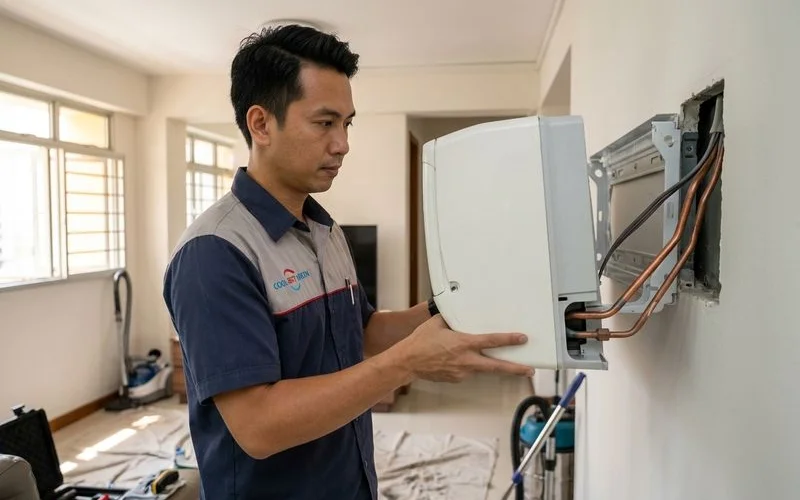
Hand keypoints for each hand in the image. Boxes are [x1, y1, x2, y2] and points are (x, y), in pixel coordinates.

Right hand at [393, 314, 533, 382]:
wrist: (407, 362)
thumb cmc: (420, 342)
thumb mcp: (437, 323)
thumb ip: (452, 319)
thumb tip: (458, 312)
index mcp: (463, 344)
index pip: (492, 341)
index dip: (509, 340)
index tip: (522, 339)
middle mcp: (466, 360)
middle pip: (497, 367)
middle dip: (515, 369)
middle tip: (530, 370)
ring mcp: (462, 372)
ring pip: (482, 369)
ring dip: (491, 365)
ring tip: (497, 361)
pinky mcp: (456, 378)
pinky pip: (469, 371)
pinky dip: (470, 365)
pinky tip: (461, 360)